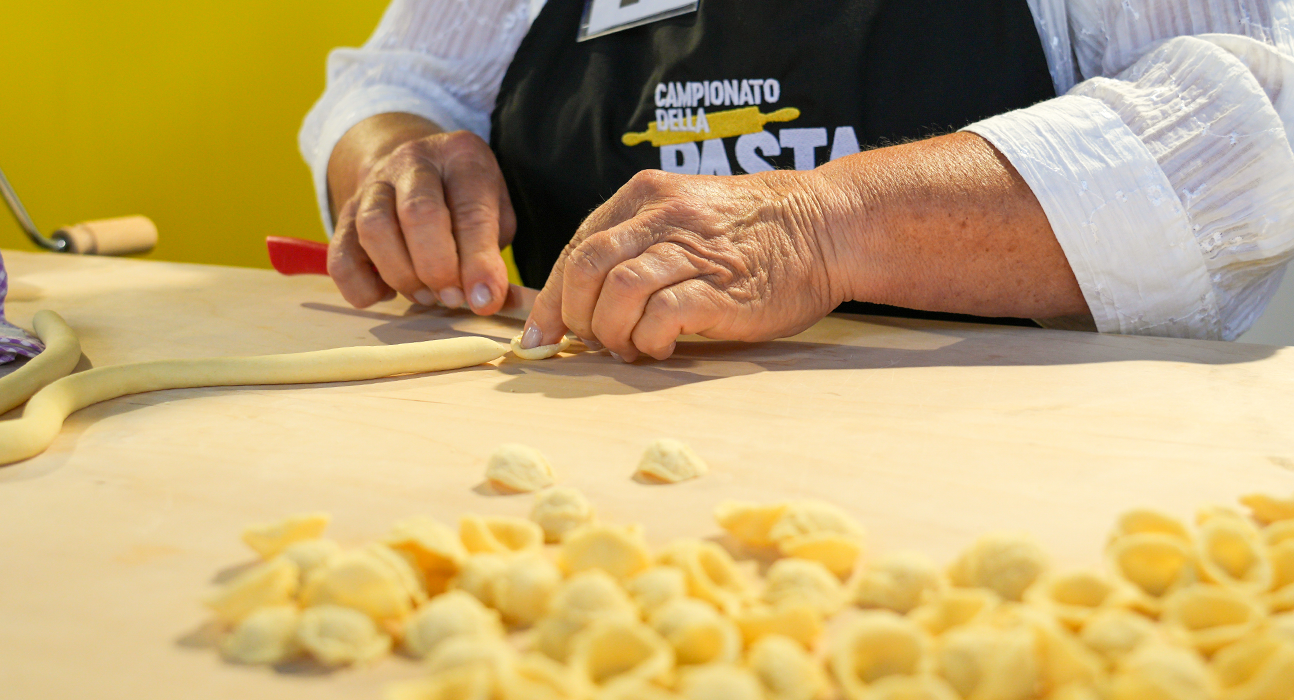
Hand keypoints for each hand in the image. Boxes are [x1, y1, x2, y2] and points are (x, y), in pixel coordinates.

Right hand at [328, 127, 515, 313]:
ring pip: (374, 230)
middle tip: (453, 297)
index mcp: (461, 158)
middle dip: (437, 268)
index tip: (484, 300)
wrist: (415, 168)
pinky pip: (341, 257)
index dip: (478, 263)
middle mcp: (413, 162)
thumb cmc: (465, 200)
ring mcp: (373, 185)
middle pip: (417, 213)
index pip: (470, 212)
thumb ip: (491, 253)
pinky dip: (362, 286)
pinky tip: (387, 292)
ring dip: (402, 276)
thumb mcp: (496, 214)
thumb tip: (484, 298)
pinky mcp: (345, 213)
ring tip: (426, 295)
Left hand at [522, 169, 851, 361]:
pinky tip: (661, 348)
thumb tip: (586, 298)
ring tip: (629, 348)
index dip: (552, 298)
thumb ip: (638, 242)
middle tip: (590, 343)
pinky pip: (660, 317)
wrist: (828, 226)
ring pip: (616, 293)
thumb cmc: (756, 232)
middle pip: (586, 268)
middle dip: (575, 317)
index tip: (541, 336)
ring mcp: (692, 251)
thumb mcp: (687, 214)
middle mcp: (663, 216)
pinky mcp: (720, 289)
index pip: (578, 248)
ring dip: (611, 333)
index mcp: (647, 195)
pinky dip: (648, 340)